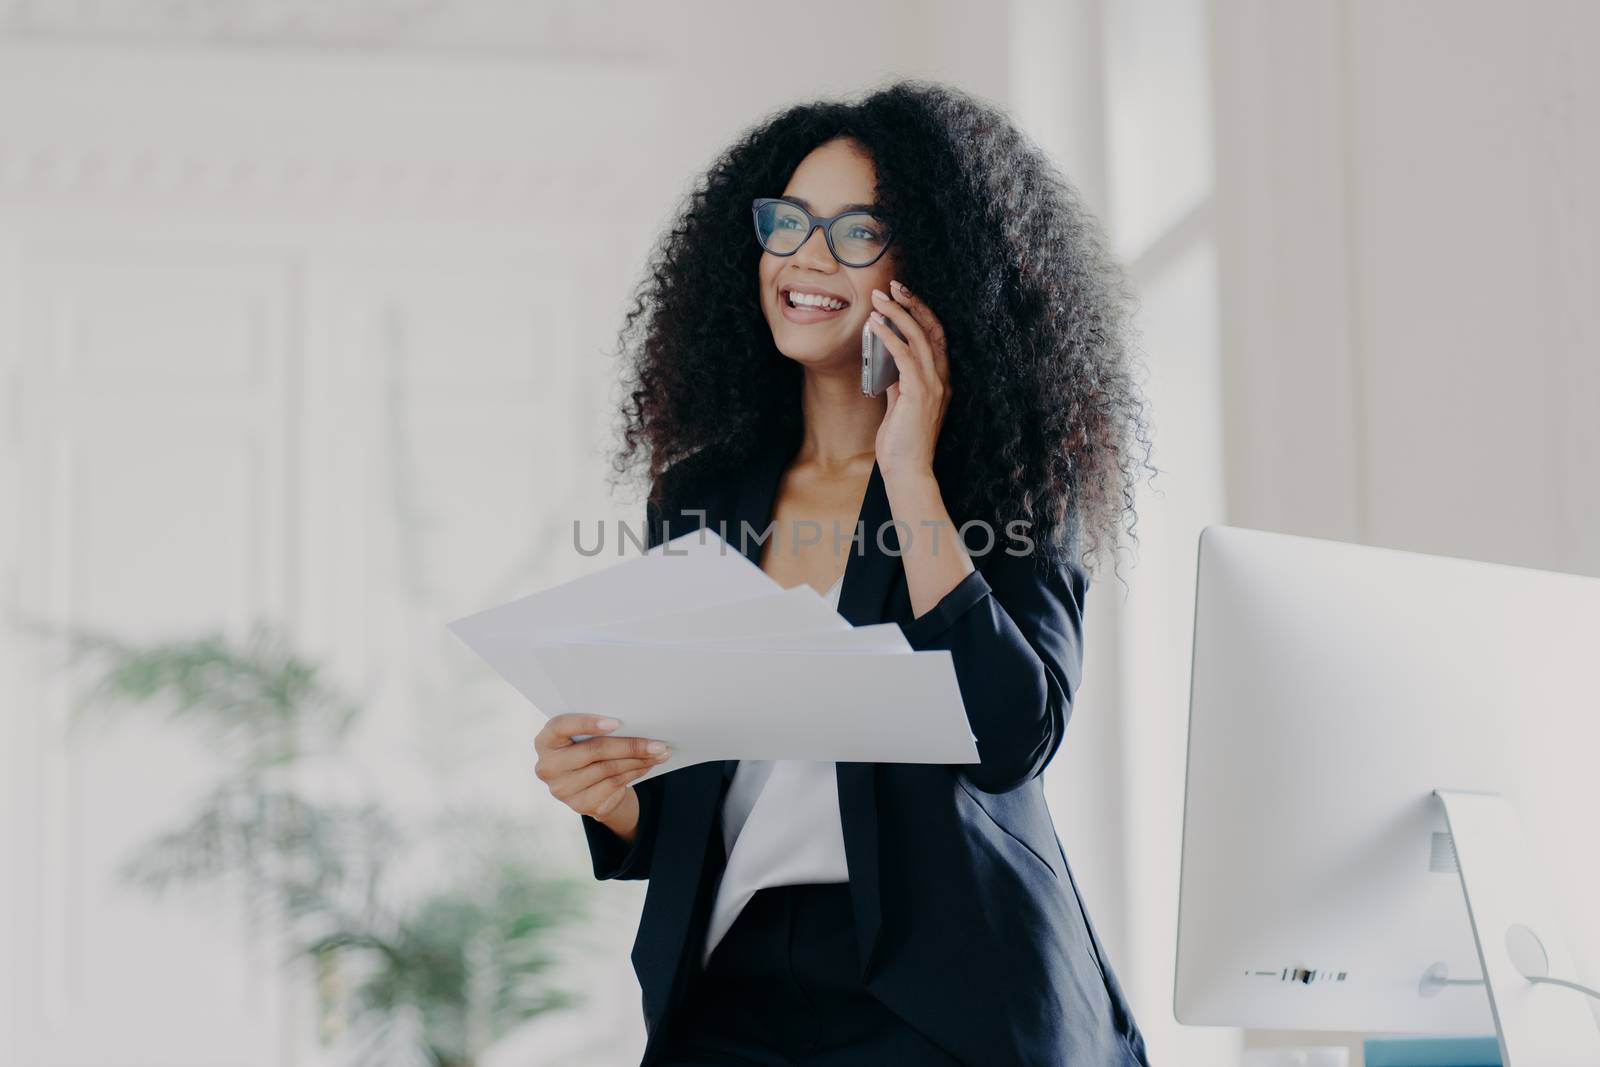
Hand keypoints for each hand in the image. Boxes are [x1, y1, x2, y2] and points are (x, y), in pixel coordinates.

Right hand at [533, 714, 671, 830]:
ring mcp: (562, 789)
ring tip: (659, 752)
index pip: (560, 727)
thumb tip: (635, 722)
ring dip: (638, 760)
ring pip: (608, 769)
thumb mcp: (584, 736)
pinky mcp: (580, 805)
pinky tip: (648, 765)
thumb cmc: (587, 749)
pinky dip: (635, 773)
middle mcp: (548, 767)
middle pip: (593, 751)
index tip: (616, 723)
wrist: (588, 785)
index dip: (587, 723)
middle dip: (629, 745)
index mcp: (545, 742)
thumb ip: (597, 728)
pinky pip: (614, 784)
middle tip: (657, 742)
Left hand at [869, 278, 950, 480]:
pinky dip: (889, 336)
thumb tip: (886, 358)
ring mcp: (933, 385)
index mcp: (940, 380)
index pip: (936, 336)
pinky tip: (875, 324)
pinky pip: (904, 355)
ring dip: (897, 313)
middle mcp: (941, 378)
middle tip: (892, 286)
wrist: (908, 470)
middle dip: (912, 303)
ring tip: (879, 298)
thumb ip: (898, 381)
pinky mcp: (918, 393)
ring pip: (918, 337)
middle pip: (931, 329)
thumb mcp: (900, 404)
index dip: (922, 312)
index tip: (904, 296)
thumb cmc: (902, 442)